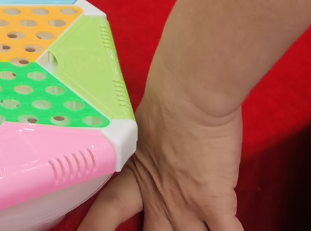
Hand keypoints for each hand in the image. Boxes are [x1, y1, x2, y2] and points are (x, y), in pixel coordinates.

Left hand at [78, 75, 243, 230]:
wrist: (191, 94)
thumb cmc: (168, 102)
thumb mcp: (141, 130)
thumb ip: (142, 148)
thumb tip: (148, 146)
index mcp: (137, 180)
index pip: (108, 212)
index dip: (95, 228)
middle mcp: (160, 200)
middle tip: (161, 229)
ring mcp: (187, 206)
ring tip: (198, 230)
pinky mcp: (216, 203)